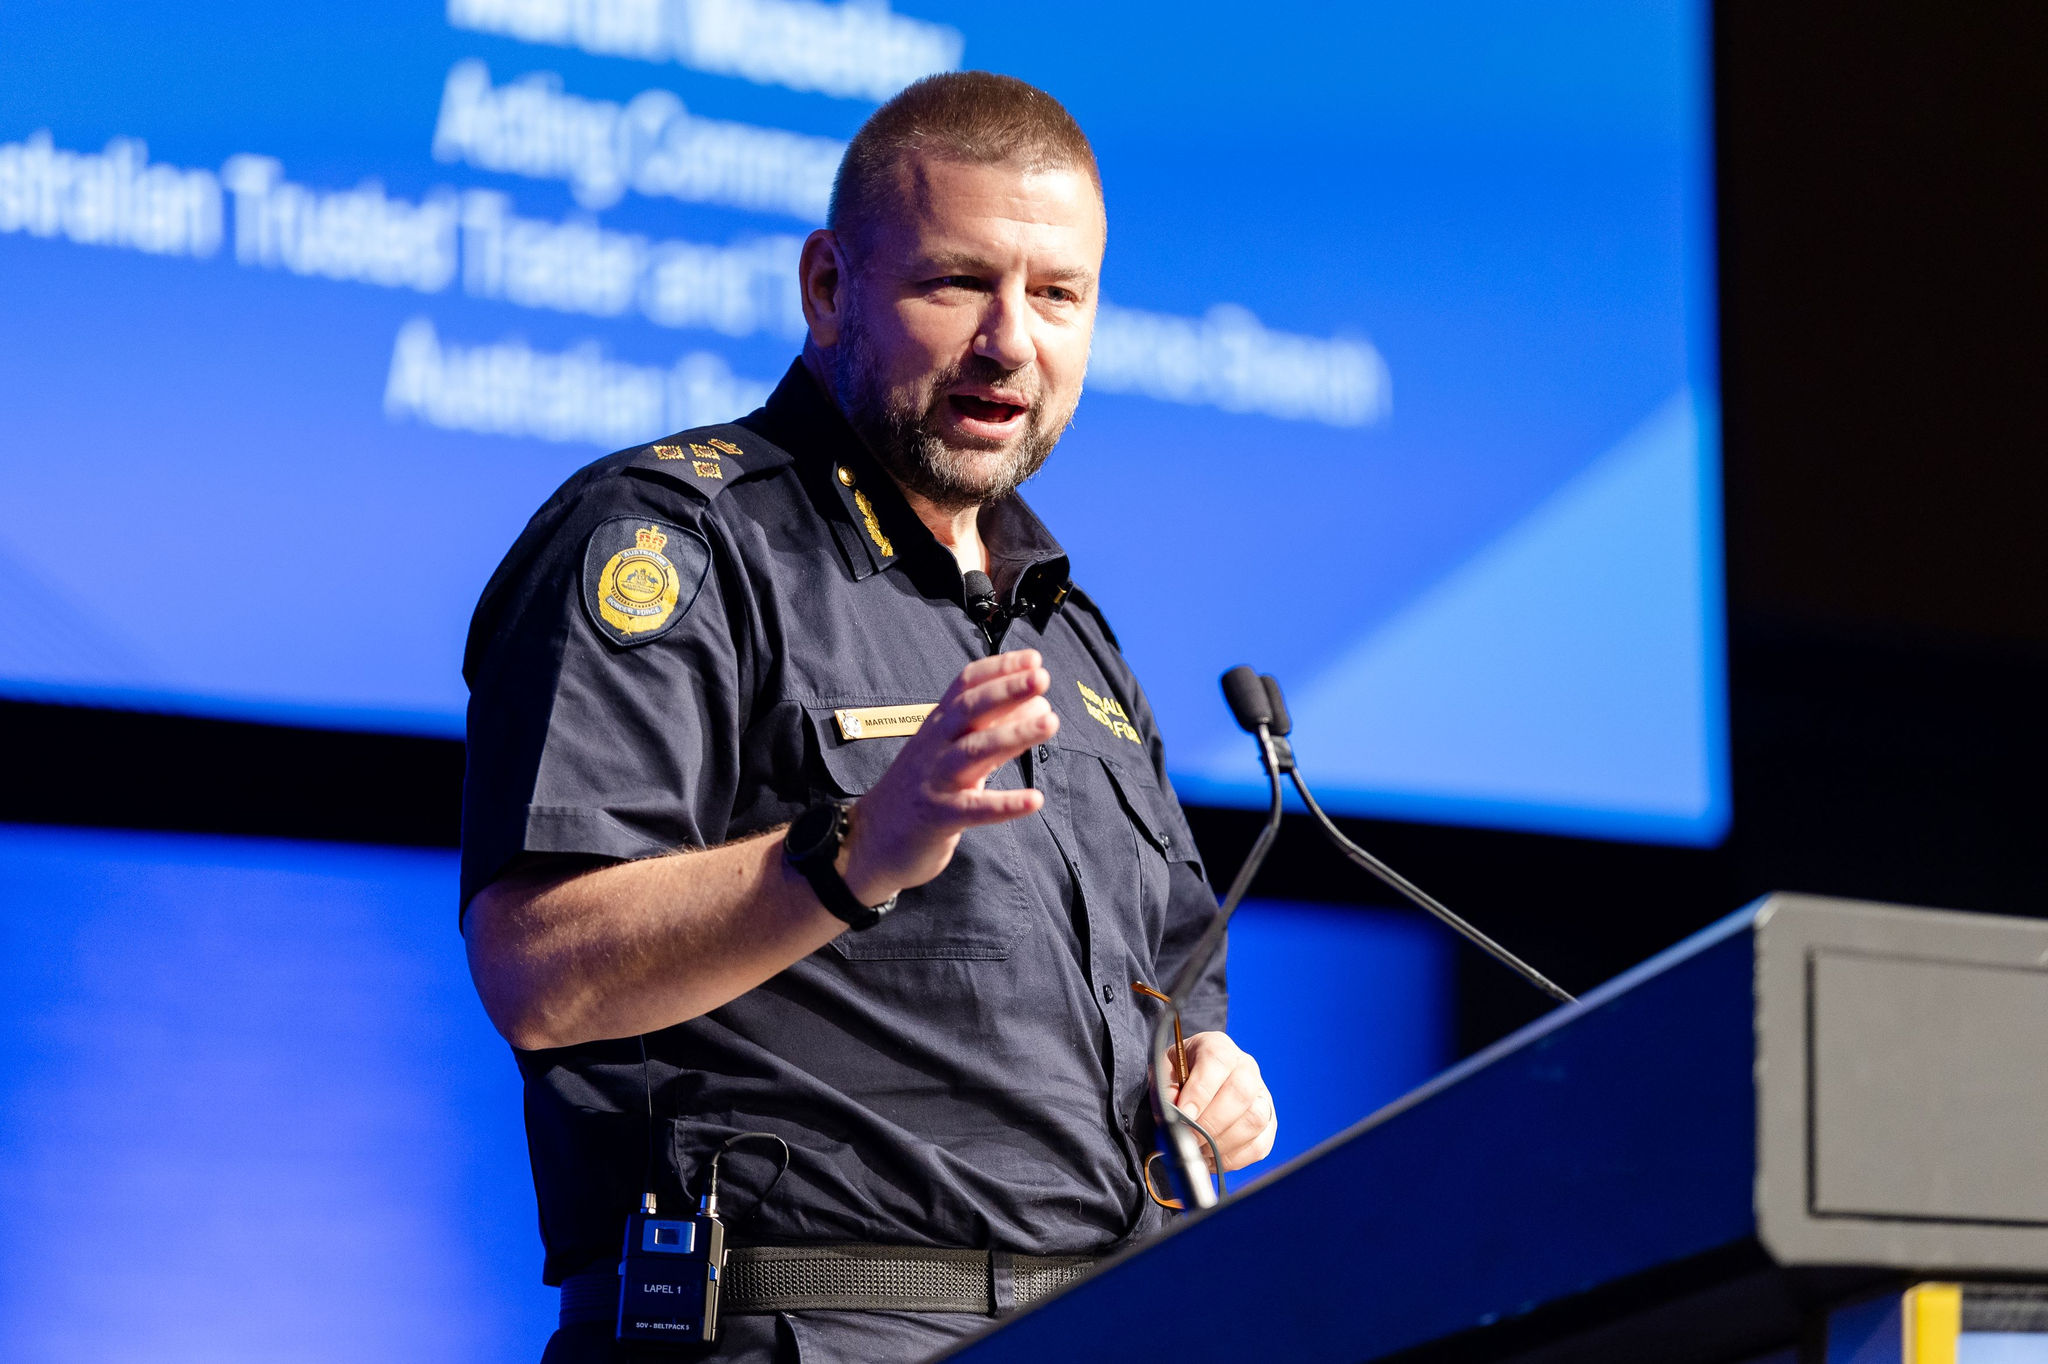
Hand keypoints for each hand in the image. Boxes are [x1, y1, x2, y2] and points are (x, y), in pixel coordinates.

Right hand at [835, 649, 1057, 904]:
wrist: (869, 841)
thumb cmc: (921, 791)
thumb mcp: (950, 753)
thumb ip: (990, 730)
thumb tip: (1038, 704)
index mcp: (937, 726)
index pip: (965, 686)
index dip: (999, 670)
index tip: (1034, 659)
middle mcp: (934, 746)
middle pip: (969, 710)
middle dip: (1005, 691)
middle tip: (1043, 678)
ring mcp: (933, 780)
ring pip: (973, 751)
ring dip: (1012, 734)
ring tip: (1050, 722)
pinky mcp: (937, 818)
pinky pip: (974, 809)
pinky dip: (1005, 803)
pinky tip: (1035, 800)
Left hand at [1169, 1031, 1276, 1172]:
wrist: (1197, 1078)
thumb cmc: (1179, 1074)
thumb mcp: (1164, 1070)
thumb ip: (1164, 1087)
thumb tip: (1173, 1110)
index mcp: (1218, 1047)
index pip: (1217, 1062)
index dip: (1200, 1092)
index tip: (1183, 1114)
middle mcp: (1246, 1068)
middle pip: (1241, 1093)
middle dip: (1211, 1123)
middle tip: (1188, 1137)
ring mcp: (1262, 1096)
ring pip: (1254, 1121)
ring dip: (1222, 1143)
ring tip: (1199, 1148)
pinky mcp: (1269, 1125)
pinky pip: (1258, 1146)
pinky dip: (1232, 1158)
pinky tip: (1211, 1155)